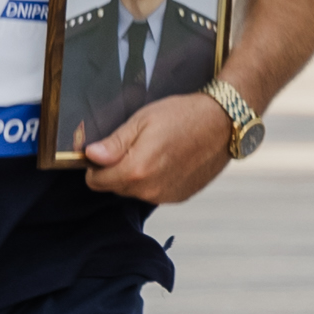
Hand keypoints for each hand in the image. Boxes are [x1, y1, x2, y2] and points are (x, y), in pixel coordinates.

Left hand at [84, 92, 230, 202]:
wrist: (223, 123)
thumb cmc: (182, 115)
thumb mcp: (142, 120)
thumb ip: (114, 143)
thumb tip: (90, 156)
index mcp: (136, 170)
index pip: (95, 181)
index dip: (95, 164)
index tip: (105, 149)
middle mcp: (149, 190)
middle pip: (114, 187)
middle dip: (115, 169)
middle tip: (133, 143)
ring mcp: (165, 196)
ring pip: (134, 191)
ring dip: (135, 175)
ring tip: (153, 149)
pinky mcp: (179, 197)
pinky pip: (153, 192)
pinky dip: (153, 179)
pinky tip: (167, 159)